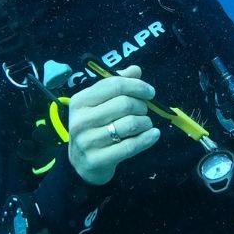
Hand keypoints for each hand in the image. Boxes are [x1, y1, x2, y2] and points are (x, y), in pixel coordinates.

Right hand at [66, 66, 160, 184]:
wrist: (81, 162)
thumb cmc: (94, 127)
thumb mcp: (99, 103)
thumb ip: (116, 84)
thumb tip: (135, 70)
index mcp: (80, 101)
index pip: (114, 85)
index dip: (136, 86)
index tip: (149, 92)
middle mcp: (80, 120)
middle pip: (124, 104)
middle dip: (142, 106)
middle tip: (144, 111)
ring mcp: (87, 141)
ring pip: (129, 124)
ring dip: (145, 122)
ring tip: (146, 124)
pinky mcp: (97, 159)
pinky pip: (130, 146)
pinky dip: (147, 139)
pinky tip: (154, 134)